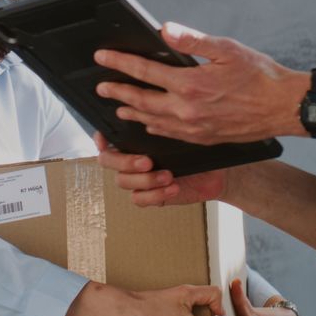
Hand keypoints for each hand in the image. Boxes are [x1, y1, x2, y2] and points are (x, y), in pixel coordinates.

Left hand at [94, 23, 304, 143]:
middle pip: (141, 101)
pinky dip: (153, 127)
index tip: (102, 58)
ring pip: (152, 121)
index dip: (119, 63)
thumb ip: (193, 40)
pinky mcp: (204, 139)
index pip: (144, 72)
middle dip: (117, 92)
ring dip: (132, 112)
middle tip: (101, 87)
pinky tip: (149, 124)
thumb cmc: (261, 76)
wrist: (284, 107)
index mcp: (190, 84)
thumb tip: (165, 31)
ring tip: (118, 107)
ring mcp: (194, 128)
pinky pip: (170, 135)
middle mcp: (187, 110)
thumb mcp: (227, 49)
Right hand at [94, 133, 226, 207]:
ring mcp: (137, 179)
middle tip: (147, 162)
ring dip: (146, 180)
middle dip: (125, 162)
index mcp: (133, 142)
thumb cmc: (195, 150)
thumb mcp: (179, 136)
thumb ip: (162, 128)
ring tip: (168, 176)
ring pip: (123, 181)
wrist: (214, 174)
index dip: (100, 140)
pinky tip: (173, 187)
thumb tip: (152, 117)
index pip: (107, 139)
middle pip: (107, 161)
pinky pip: (138, 199)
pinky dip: (156, 194)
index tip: (104, 140)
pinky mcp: (148, 196)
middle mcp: (130, 160)